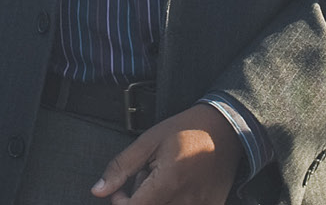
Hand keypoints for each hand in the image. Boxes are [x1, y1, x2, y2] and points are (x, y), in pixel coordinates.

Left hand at [92, 104, 239, 203]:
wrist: (227, 128)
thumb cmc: (186, 130)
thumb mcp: (148, 141)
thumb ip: (122, 167)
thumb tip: (98, 191)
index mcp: (170, 180)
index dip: (121, 203)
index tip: (121, 191)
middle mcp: (188, 199)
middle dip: (139, 202)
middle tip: (145, 180)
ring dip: (156, 202)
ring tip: (162, 183)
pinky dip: (174, 201)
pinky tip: (178, 188)